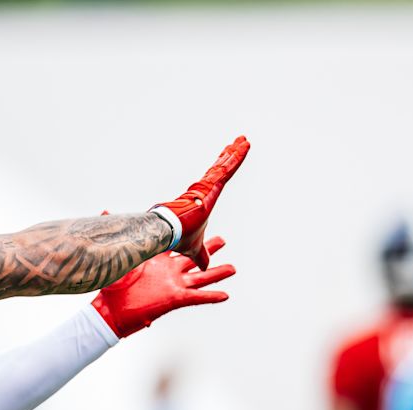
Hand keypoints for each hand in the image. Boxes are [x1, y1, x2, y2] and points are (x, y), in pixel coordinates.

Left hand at [92, 236, 235, 337]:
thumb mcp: (117, 258)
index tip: (199, 226)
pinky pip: (197, 298)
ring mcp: (174, 286)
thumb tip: (105, 212)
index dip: (188, 237)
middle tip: (222, 240)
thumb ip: (118, 237)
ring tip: (232, 268)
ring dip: (217, 273)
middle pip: (194, 259)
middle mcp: (168, 273)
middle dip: (209, 249)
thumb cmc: (112, 290)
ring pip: (201, 278)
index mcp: (157, 262)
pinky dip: (211, 296)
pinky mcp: (175, 300)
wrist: (110, 312)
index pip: (177, 246)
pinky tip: (225, 295)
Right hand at [152, 136, 249, 269]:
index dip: (221, 167)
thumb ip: (201, 256)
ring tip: (245, 140)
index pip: (215, 180)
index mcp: (201, 200)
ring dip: (235, 152)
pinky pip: (226, 169)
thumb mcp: (195, 250)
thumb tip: (204, 268)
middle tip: (239, 141)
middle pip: (220, 169)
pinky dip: (236, 158)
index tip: (226, 156)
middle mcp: (202, 190)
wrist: (167, 234)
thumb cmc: (178, 240)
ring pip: (224, 166)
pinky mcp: (209, 187)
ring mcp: (205, 187)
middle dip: (229, 155)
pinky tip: (244, 147)